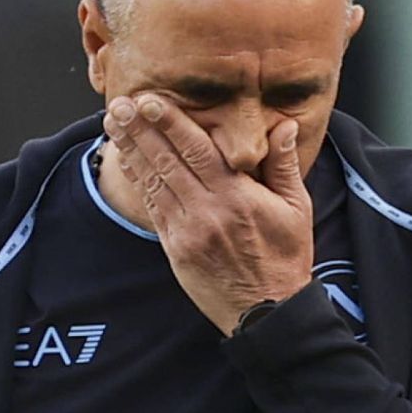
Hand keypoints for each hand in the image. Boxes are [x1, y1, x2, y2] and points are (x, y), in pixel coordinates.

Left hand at [103, 94, 313, 333]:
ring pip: (154, 182)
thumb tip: (285, 126)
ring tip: (113, 124)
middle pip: (167, 161)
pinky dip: (138, 181)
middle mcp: (208, 212)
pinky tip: (126, 160)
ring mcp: (188, 231)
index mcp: (237, 198)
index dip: (171, 123)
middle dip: (140, 130)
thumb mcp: (297, 209)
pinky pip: (153, 207)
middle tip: (120, 103)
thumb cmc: (286, 258)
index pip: (197, 150)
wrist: (268, 311)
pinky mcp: (176, 248)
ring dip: (131, 150)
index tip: (150, 101)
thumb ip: (284, 165)